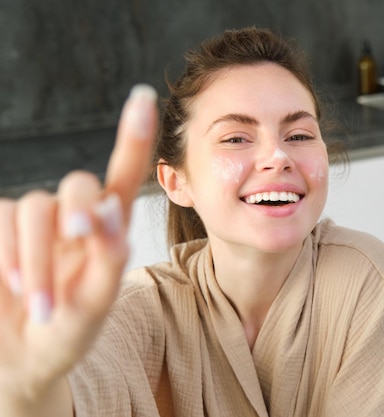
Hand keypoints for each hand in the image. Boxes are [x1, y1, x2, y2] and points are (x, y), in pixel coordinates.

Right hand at [0, 85, 157, 410]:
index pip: (124, 176)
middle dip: (77, 212)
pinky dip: (5, 256)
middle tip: (80, 238)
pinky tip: (10, 288)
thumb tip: (113, 206)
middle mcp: (73, 218)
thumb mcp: (97, 302)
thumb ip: (109, 256)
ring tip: (41, 307)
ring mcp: (33, 222)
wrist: (17, 361)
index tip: (142, 95)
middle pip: (77, 184)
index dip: (133, 137)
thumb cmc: (67, 334)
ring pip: (32, 206)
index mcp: (107, 231)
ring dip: (34, 258)